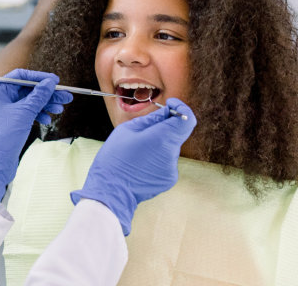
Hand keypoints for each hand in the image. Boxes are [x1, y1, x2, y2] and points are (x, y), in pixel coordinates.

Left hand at [0, 69, 71, 205]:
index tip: (54, 80)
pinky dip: (39, 115)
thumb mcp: (24, 112)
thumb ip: (38, 96)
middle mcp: (1, 100)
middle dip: (47, 93)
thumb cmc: (4, 137)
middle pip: (27, 90)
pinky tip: (48, 119)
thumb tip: (49, 83)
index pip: (20, 77)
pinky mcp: (12, 124)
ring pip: (30, 103)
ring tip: (60, 108)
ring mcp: (6, 113)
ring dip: (46, 104)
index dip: (38, 77)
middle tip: (65, 96)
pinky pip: (28, 114)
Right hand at [71, 99, 196, 235]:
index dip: (181, 109)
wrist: (111, 190)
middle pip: (176, 133)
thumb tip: (167, 112)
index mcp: (162, 138)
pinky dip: (157, 159)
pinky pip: (167, 162)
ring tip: (138, 152)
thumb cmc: (115, 158)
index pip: (187, 119)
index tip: (170, 106)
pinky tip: (141, 164)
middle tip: (144, 132)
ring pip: (170, 148)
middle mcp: (171, 153)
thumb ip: (151, 119)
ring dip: (159, 145)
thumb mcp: (127, 130)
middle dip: (164, 129)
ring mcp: (172, 168)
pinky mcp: (169, 179)